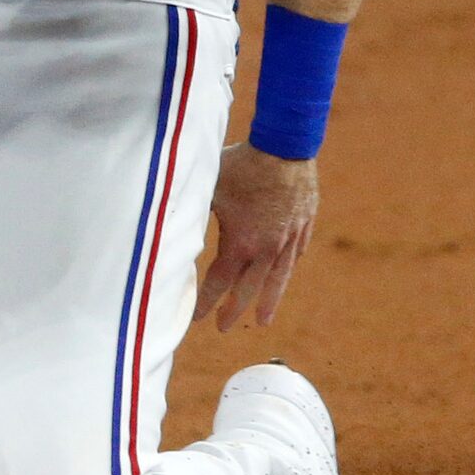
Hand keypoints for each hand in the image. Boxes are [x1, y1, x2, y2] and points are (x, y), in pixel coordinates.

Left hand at [195, 143, 318, 330]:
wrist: (285, 146)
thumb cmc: (242, 165)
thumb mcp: (210, 188)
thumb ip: (193, 212)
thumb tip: (169, 228)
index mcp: (241, 243)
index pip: (220, 282)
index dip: (207, 302)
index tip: (198, 319)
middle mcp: (267, 248)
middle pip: (249, 289)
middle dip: (234, 310)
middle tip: (224, 327)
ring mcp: (289, 238)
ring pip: (278, 278)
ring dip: (268, 301)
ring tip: (263, 320)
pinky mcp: (304, 224)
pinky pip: (295, 254)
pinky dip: (286, 268)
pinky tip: (282, 276)